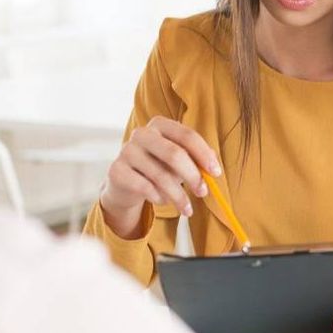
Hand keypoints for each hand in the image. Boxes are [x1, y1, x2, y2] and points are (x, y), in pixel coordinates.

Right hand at [98, 117, 220, 238]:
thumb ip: (195, 161)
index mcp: (160, 124)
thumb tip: (213, 170)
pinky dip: (159, 198)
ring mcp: (126, 150)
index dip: (204, 154)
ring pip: (160, 176)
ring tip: (186, 208)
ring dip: (178, 195)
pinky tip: (162, 200)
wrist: (126, 184)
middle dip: (193, 176)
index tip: (216, 173)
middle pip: (174, 154)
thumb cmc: (158, 168)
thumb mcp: (178, 162)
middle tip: (204, 192)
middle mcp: (141, 133)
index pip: (187, 135)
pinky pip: (145, 188)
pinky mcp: (116, 170)